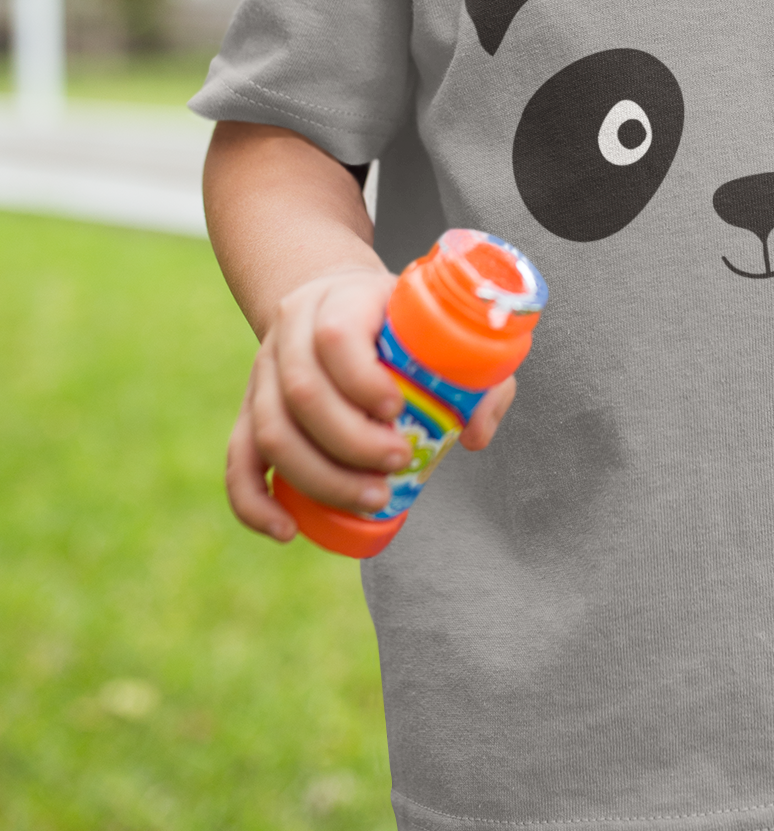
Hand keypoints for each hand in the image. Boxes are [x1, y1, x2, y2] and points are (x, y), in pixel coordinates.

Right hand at [225, 268, 519, 540]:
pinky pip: (238, 460)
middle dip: (351, 441)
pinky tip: (286, 530)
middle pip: (302, 392)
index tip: (399, 409)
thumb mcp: (440, 327)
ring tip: (372, 498)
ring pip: (270, 430)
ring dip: (320, 476)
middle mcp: (291, 333)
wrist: (337, 301)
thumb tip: (472, 435)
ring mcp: (263, 373)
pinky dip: (255, 502)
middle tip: (398, 463)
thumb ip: (478, 374)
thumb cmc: (400, 323)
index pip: (336, 337)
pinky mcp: (249, 410)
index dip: (363, 380)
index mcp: (340, 300)